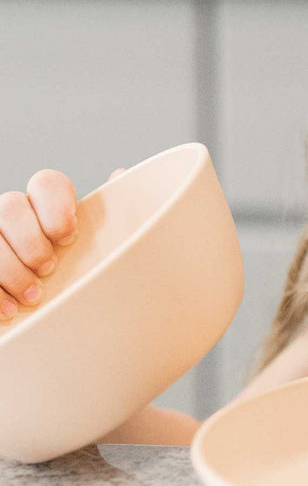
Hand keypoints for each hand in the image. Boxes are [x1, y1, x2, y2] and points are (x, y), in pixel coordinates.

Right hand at [0, 166, 124, 321]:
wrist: (52, 311)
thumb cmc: (76, 275)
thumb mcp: (96, 246)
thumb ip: (107, 215)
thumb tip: (119, 173)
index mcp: (45, 204)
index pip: (46, 183)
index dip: (56, 206)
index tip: (70, 236)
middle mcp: (13, 214)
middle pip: (10, 206)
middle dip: (31, 241)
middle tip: (49, 268)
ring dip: (12, 271)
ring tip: (33, 296)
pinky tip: (9, 310)